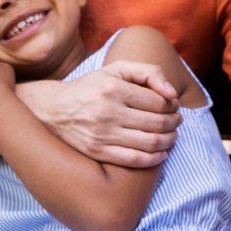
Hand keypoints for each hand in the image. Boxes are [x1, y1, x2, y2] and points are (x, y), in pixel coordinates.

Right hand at [20, 62, 181, 167]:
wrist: (53, 109)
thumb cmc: (92, 87)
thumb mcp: (117, 70)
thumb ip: (149, 72)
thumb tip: (173, 94)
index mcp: (114, 89)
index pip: (158, 101)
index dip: (172, 105)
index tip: (174, 106)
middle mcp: (108, 112)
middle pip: (157, 123)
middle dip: (174, 123)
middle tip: (177, 121)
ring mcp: (102, 135)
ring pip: (150, 143)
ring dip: (169, 140)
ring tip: (172, 135)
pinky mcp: (97, 152)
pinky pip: (134, 160)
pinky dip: (154, 159)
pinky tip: (161, 153)